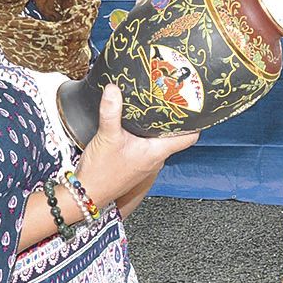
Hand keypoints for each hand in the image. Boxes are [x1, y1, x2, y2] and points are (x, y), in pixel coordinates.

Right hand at [74, 85, 198, 207]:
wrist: (87, 193)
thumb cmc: (101, 173)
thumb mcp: (107, 137)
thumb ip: (111, 111)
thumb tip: (114, 89)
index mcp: (156, 152)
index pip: (189, 138)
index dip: (195, 122)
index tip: (193, 106)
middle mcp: (155, 158)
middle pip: (174, 136)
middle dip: (173, 118)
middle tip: (170, 99)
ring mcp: (146, 162)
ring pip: (159, 141)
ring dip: (157, 126)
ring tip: (153, 107)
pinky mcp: (135, 163)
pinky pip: (146, 145)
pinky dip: (144, 134)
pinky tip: (135, 124)